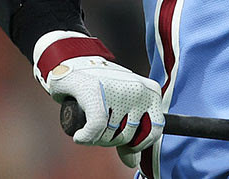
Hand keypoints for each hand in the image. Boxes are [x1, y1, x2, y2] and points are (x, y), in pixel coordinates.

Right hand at [34, 31, 164, 167]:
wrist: (73, 65)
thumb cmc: (101, 89)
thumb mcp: (123, 110)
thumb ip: (131, 135)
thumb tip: (134, 163)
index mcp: (151, 92)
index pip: (155, 131)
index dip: (139, 143)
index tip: (124, 143)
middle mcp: (139, 90)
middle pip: (129, 136)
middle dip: (111, 140)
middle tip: (98, 127)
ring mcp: (119, 89)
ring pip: (110, 134)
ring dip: (95, 138)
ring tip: (88, 121)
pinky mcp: (95, 92)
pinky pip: (96, 128)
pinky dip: (85, 137)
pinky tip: (79, 135)